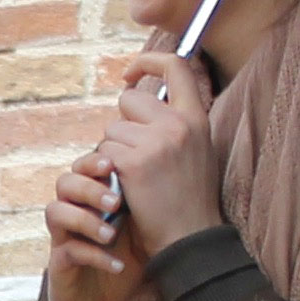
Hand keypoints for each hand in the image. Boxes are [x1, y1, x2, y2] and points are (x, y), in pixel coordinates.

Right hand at [37, 163, 145, 300]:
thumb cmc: (125, 266)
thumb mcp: (141, 232)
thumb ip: (147, 204)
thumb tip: (175, 170)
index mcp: (92, 200)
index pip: (84, 167)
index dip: (95, 161)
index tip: (117, 164)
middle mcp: (73, 214)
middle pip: (65, 182)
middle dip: (90, 187)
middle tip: (116, 201)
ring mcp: (63, 238)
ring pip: (56, 211)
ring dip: (85, 219)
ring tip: (112, 234)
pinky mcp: (59, 265)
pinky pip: (67, 251)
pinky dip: (93, 256)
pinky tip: (117, 266)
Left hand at [94, 50, 229, 250]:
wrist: (189, 239)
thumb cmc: (189, 200)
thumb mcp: (197, 151)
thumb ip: (174, 124)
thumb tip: (137, 100)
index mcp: (196, 118)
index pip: (175, 66)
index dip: (148, 61)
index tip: (130, 72)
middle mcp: (177, 124)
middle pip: (129, 101)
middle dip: (123, 126)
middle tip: (134, 157)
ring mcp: (155, 142)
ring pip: (110, 131)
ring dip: (113, 154)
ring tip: (134, 180)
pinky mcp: (133, 163)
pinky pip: (103, 153)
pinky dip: (106, 172)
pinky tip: (123, 189)